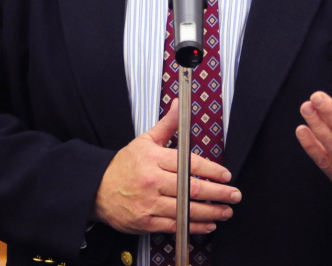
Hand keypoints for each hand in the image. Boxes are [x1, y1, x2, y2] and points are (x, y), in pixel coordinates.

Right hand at [92, 99, 241, 234]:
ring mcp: (149, 203)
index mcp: (153, 159)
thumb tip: (178, 105)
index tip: (225, 175)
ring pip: (186, 209)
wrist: (97, 189)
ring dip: (211, 212)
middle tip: (234, 194)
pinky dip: (194, 226)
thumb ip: (167, 125)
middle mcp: (152, 181)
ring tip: (226, 211)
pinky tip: (208, 224)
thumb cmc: (123, 166)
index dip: (211, 171)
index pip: (189, 164)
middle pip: (191, 188)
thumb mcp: (144, 141)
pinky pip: (176, 225)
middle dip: (218, 193)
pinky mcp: (146, 222)